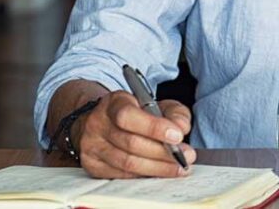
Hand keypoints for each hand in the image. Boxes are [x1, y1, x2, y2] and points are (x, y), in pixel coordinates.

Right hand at [72, 91, 195, 178]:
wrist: (100, 121)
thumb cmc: (133, 112)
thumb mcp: (154, 103)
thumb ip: (173, 112)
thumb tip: (182, 128)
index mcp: (113, 103)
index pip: (128, 116)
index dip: (154, 127)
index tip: (178, 136)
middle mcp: (98, 124)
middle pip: (131, 143)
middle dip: (163, 153)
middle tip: (186, 156)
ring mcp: (92, 146)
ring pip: (127, 163)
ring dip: (158, 168)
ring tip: (178, 167)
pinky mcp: (93, 165)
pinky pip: (122, 175)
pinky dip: (144, 175)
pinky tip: (159, 172)